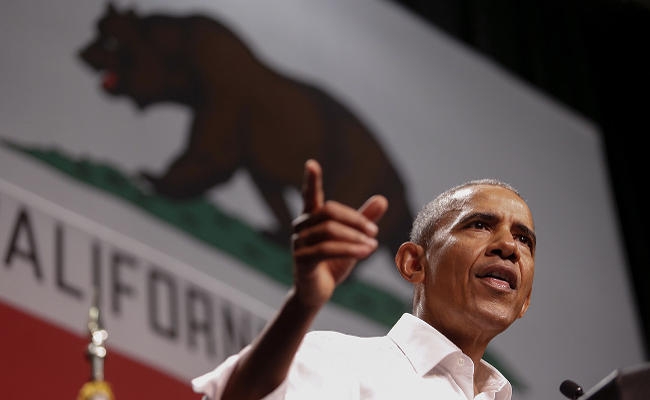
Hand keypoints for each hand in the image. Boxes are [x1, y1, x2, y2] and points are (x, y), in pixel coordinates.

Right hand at [291, 159, 387, 307]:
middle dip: (355, 219)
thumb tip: (382, 198)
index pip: (310, 196)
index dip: (311, 180)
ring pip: (329, 230)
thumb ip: (363, 219)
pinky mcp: (301, 259)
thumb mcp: (352, 239)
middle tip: (374, 230)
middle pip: (329, 211)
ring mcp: (298, 243)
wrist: (316, 293)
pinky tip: (365, 252)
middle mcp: (301, 227)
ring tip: (373, 245)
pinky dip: (349, 249)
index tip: (312, 164)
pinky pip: (326, 248)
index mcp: (311, 219)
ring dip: (355, 236)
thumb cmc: (332, 263)